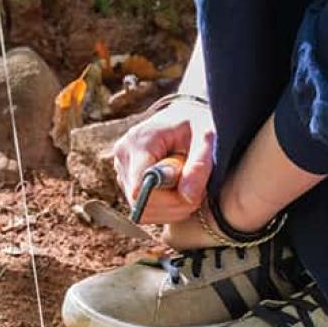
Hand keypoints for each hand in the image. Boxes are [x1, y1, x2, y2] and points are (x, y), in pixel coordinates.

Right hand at [114, 95, 215, 225]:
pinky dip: (166, 209)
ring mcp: (122, 170)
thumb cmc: (196, 122)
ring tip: (190, 188)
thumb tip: (188, 197)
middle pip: (142, 203)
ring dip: (172, 209)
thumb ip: (200, 164)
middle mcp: (123, 157)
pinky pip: (144, 210)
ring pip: (143, 211)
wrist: (184, 115)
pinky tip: (179, 192)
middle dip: (175, 205)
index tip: (194, 190)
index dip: (169, 199)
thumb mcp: (205, 135)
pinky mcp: (127, 182)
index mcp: (138, 142)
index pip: (141, 188)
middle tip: (198, 191)